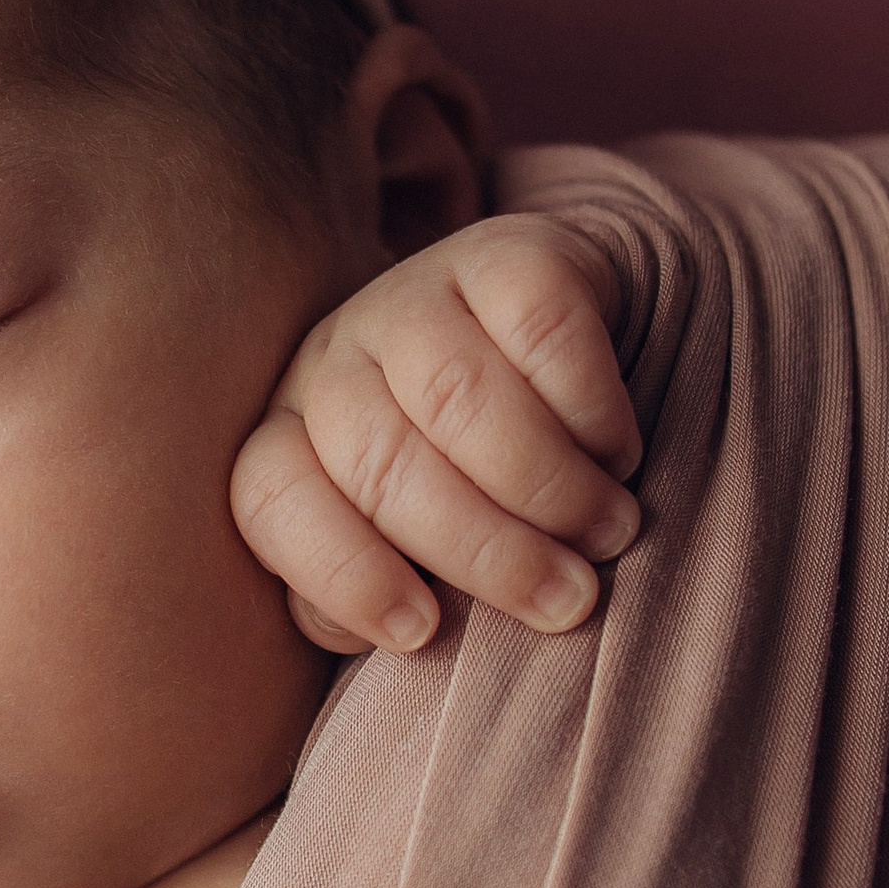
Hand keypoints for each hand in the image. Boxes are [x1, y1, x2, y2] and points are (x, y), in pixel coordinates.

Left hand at [231, 219, 641, 655]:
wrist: (567, 346)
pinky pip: (542, 331)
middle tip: (567, 601)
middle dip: (481, 548)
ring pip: (457, 397)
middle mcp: (333, 362)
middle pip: (378, 460)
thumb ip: (396, 592)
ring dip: (546, 486)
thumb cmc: (482, 488)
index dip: (342, 574)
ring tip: (605, 535)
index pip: (273, 501)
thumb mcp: (420, 548)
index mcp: (291, 441)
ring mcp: (412, 297)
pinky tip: (615, 451)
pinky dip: (590, 409)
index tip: (421, 633)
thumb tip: (415, 634)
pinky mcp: (504, 253)